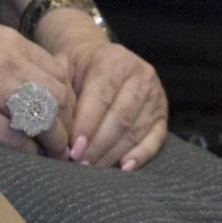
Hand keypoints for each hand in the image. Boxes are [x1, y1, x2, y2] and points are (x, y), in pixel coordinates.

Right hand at [0, 26, 76, 156]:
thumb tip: (47, 75)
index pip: (57, 71)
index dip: (65, 95)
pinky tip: (26, 150)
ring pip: (44, 119)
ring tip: (50, 147)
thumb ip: (13, 54)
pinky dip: (28, 149)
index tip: (62, 110)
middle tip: (61, 133)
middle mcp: (5, 63)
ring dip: (52, 138)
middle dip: (64, 118)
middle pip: (57, 95)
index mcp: (7, 41)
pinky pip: (19, 140)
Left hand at [38, 17, 167, 169]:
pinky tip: (124, 167)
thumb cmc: (78, 66)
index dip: (87, 125)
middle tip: (81, 162)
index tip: (73, 148)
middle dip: (99, 144)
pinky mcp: (163, 114)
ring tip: (93, 166)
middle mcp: (140, 76)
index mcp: (114, 61)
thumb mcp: (64, 66)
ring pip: (136, 130)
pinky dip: (141, 155)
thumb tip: (58, 126)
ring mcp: (155, 96)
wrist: (99, 56)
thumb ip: (63, 91)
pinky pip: (156, 138)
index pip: (101, 98)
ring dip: (114, 153)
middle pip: (121, 118)